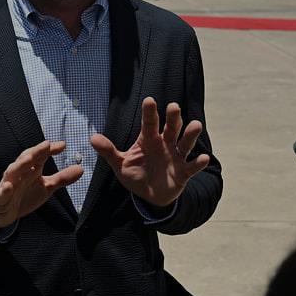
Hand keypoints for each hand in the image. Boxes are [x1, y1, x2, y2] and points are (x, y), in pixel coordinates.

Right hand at [0, 140, 83, 228]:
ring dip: (20, 165)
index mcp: (30, 169)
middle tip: (46, 145)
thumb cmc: (25, 194)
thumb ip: (62, 178)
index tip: (63, 145)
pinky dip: (4, 189)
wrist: (4, 211)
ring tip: (29, 159)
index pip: (40, 156)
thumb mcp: (46, 186)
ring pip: (13, 172)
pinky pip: (2, 193)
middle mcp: (19, 173)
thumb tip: (81, 168)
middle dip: (36, 151)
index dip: (50, 150)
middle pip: (27, 159)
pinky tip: (8, 186)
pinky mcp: (1, 198)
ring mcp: (8, 184)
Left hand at [90, 98, 210, 207]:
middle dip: (173, 118)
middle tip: (173, 107)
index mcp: (149, 139)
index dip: (150, 113)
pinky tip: (204, 158)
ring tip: (196, 125)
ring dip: (190, 134)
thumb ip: (109, 151)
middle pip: (171, 128)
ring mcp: (176, 157)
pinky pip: (192, 167)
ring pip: (185, 143)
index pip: (149, 124)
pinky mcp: (184, 172)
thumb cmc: (136, 174)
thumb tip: (92, 138)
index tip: (149, 100)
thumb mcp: (120, 164)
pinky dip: (198, 163)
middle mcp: (165, 144)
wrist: (150, 195)